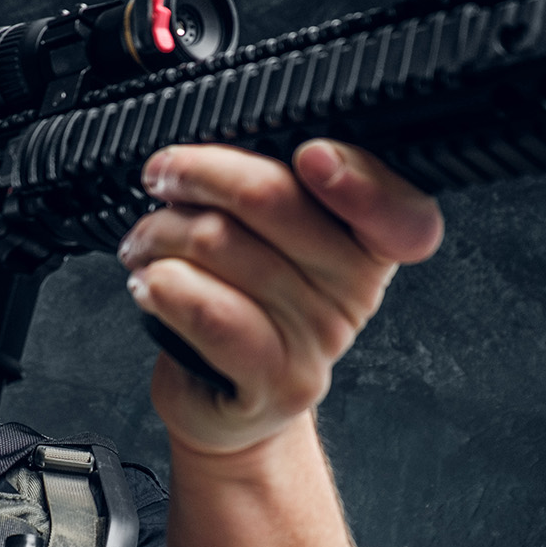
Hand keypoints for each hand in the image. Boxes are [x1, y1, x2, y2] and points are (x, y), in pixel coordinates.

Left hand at [117, 139, 442, 455]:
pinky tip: (149, 283)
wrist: (227, 401)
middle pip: (273, 198)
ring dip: (161, 232)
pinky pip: (210, 313)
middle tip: (164, 177)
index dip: (361, 180)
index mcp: (369, 240)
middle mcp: (357, 288)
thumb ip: (270, 188)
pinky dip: (163, 285)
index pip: (400, 210)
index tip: (311, 156)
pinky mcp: (276, 380)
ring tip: (145, 242)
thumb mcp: (269, 238)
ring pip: (221, 245)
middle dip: (198, 174)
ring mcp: (320, 339)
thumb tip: (221, 145)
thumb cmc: (244, 307)